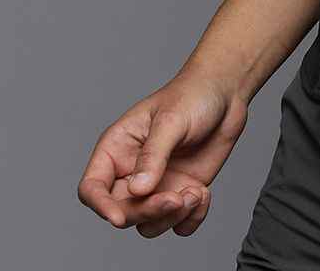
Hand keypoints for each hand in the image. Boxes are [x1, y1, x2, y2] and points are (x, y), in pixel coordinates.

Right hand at [76, 64, 248, 237]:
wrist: (227, 93)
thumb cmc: (193, 95)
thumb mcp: (171, 120)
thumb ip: (153, 155)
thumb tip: (137, 190)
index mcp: (118, 148)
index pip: (92, 186)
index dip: (99, 205)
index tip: (118, 218)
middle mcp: (132, 172)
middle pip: (121, 211)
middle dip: (147, 212)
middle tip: (176, 198)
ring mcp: (157, 185)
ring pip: (148, 225)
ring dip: (171, 217)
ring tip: (196, 192)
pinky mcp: (180, 193)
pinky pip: (177, 225)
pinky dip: (191, 219)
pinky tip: (203, 194)